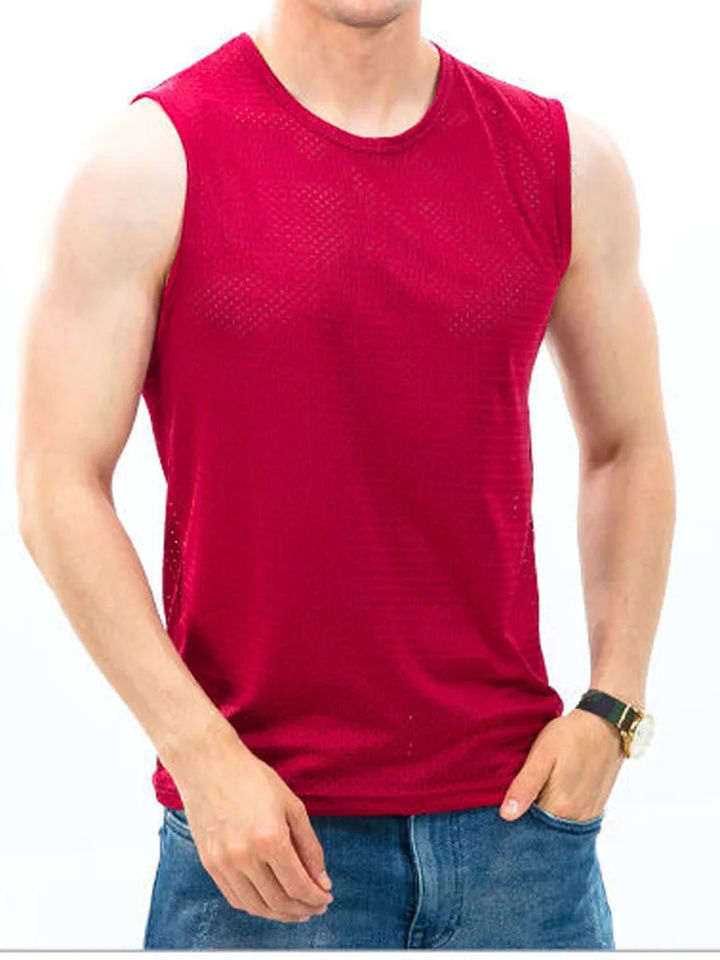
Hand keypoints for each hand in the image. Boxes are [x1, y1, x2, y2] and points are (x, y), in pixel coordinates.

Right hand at [169, 733, 333, 922]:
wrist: (209, 765)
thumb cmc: (252, 778)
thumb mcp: (292, 806)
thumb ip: (309, 847)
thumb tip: (321, 881)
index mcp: (270, 838)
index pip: (298, 886)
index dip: (316, 898)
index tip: (326, 898)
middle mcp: (245, 856)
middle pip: (279, 902)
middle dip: (302, 910)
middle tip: (315, 906)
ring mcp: (224, 863)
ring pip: (257, 907)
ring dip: (280, 914)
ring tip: (296, 909)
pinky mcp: (210, 865)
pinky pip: (236, 899)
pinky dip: (256, 906)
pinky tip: (270, 901)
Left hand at [499, 708, 625, 821]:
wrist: (605, 726)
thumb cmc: (570, 736)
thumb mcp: (542, 754)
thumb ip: (525, 785)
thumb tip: (506, 815)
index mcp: (560, 807)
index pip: (528, 830)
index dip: (513, 822)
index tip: (501, 811)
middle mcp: (576, 818)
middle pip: (543, 832)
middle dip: (527, 823)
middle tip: (514, 800)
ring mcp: (587, 815)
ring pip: (557, 828)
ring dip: (542, 820)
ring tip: (531, 797)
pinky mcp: (594, 809)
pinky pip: (570, 822)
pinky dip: (557, 816)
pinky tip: (548, 798)